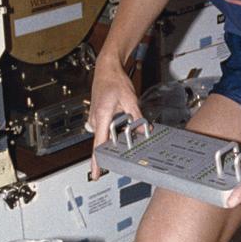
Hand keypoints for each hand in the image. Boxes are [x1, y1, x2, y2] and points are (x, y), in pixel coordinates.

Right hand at [86, 56, 141, 179]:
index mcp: (101, 116)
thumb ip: (137, 117)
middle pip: (104, 141)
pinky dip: (113, 128)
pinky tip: (120, 119)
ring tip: (123, 118)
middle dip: (115, 144)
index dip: (97, 161)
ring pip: (105, 134)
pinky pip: (104, 128)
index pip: (98, 144)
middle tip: (126, 135)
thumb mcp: (130, 99)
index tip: (96, 173)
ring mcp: (94, 118)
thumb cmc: (115, 81)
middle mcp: (95, 119)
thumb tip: (146, 130)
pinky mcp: (97, 116)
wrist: (106, 68)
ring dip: (115, 134)